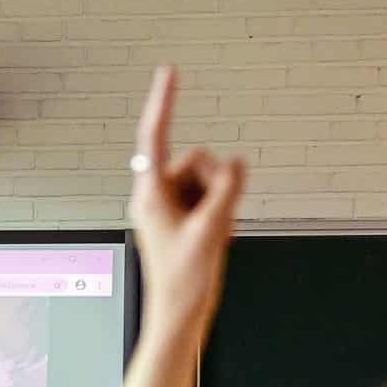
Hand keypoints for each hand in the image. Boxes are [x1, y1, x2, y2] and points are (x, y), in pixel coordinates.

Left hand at [128, 66, 245, 336]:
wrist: (180, 316)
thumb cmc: (185, 280)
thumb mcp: (213, 230)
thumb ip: (227, 190)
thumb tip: (236, 163)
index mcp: (150, 196)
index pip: (155, 138)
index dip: (164, 102)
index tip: (169, 71)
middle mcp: (156, 196)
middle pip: (196, 161)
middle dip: (215, 183)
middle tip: (215, 221)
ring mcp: (170, 208)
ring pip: (207, 179)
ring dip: (219, 201)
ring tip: (213, 234)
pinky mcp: (182, 218)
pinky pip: (210, 196)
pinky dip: (219, 211)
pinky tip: (215, 237)